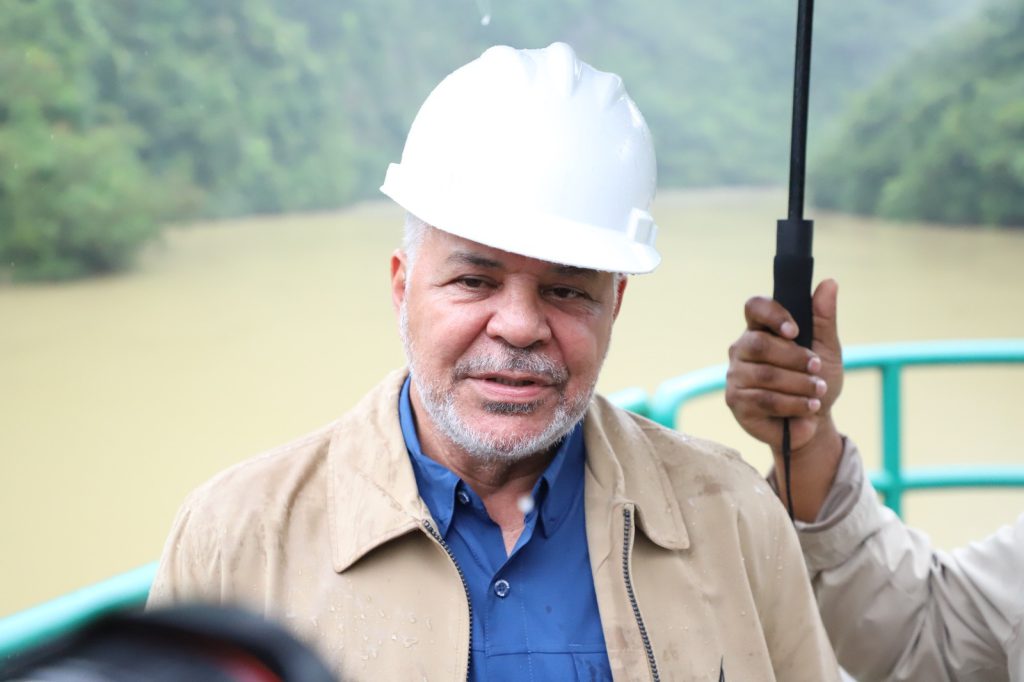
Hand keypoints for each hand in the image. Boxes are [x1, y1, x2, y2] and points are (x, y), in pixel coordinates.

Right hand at [726, 279, 843, 457]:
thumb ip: (824, 318)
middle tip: (817, 368)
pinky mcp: (736, 401)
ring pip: (765, 374)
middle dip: (795, 358)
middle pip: (760, 343)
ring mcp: (735, 375)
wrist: (814, 420)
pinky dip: (793, 404)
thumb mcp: (827, 349)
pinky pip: (764, 400)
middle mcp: (742, 349)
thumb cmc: (817, 380)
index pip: (755, 307)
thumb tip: (829, 282)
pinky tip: (808, 408)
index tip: (795, 331)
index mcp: (761, 329)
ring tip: (818, 392)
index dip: (773, 315)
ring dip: (799, 384)